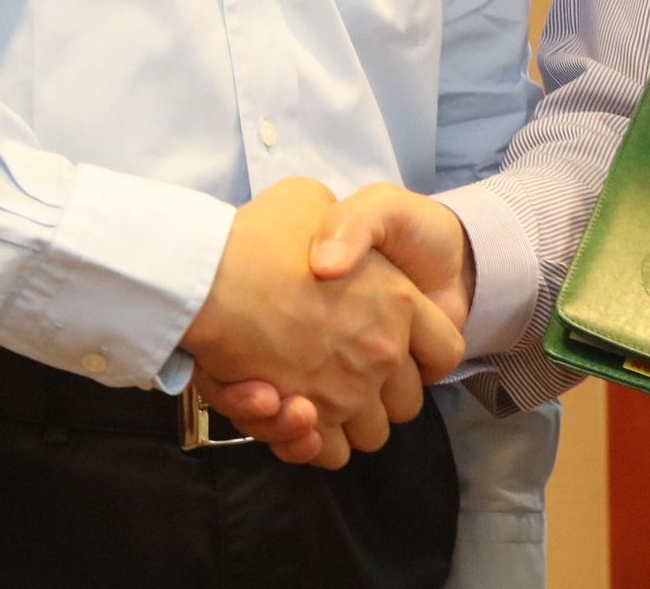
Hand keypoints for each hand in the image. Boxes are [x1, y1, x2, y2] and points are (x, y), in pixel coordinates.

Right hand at [178, 177, 462, 469]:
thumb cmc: (261, 235)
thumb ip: (339, 225)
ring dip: (348, 421)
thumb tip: (337, 248)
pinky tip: (295, 414)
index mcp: (399, 300)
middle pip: (406, 402)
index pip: (443, 351)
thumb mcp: (310, 199)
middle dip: (383, 394)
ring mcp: (347, 391)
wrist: (206, 274)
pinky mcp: (307, 420)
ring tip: (318, 394)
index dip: (425, 354)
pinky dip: (313, 442)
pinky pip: (326, 451)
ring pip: (370, 433)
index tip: (402, 350)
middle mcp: (381, 352)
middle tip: (349, 371)